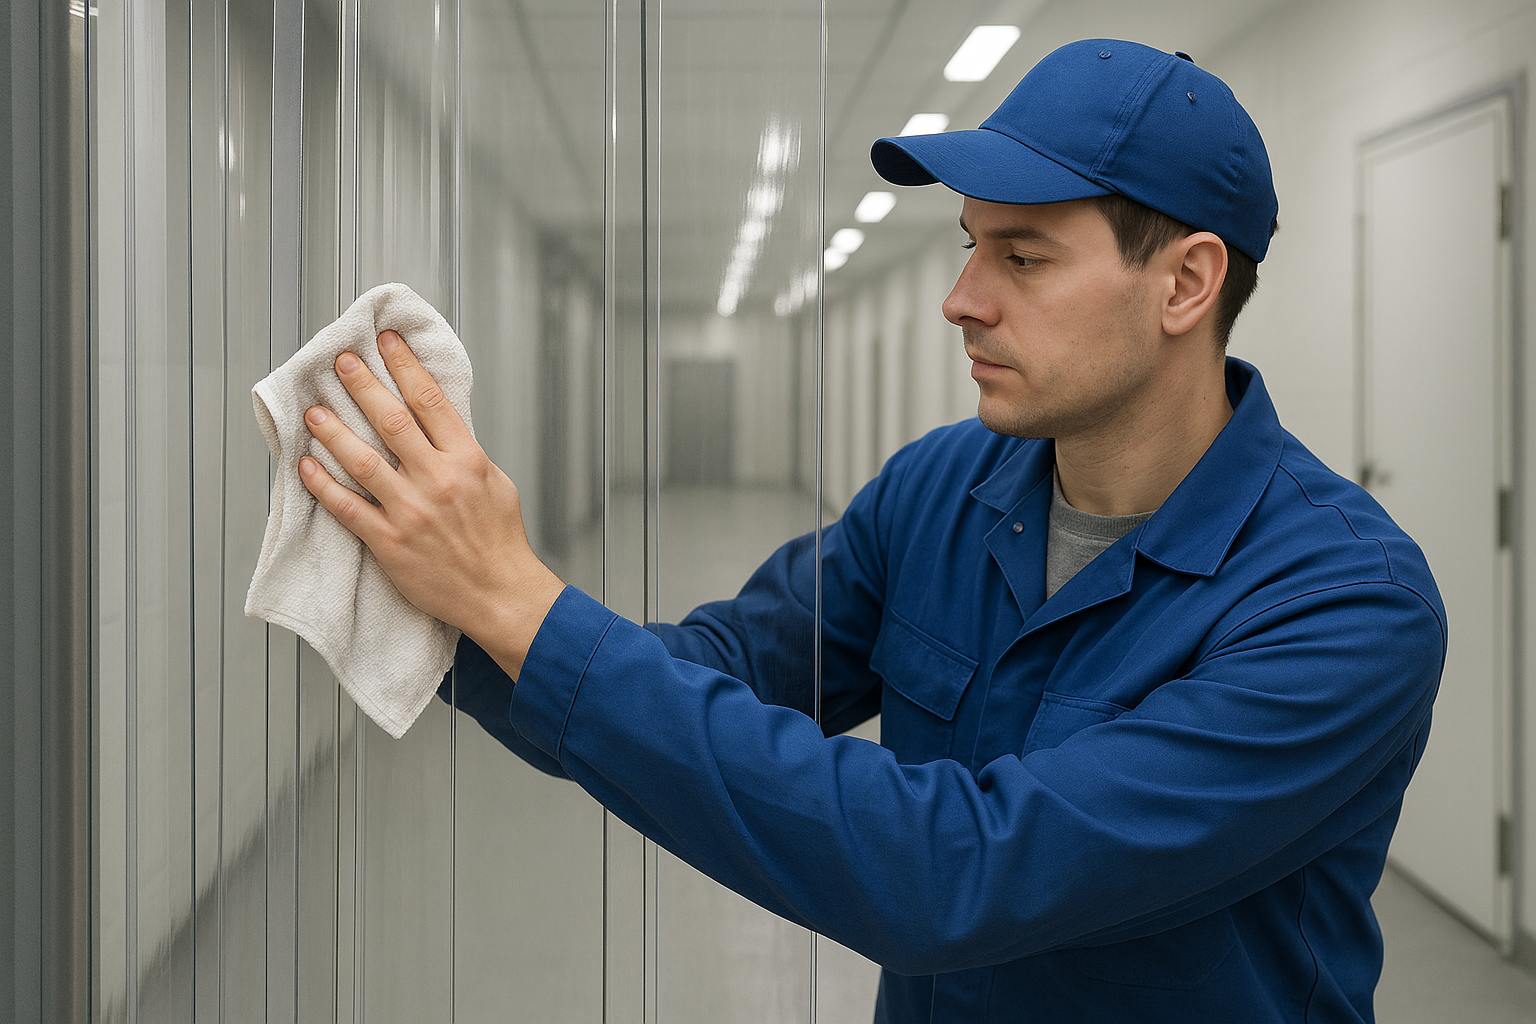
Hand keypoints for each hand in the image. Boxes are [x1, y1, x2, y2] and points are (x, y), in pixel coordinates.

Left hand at [299, 329, 563, 679]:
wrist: (499, 592)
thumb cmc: (500, 542)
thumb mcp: (496, 482)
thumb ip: (464, 452)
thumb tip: (438, 424)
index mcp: (466, 460)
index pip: (429, 400)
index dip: (404, 365)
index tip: (386, 343)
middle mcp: (436, 480)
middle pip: (391, 420)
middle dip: (361, 385)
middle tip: (340, 363)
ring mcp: (410, 511)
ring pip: (361, 460)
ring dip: (332, 431)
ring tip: (313, 411)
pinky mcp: (389, 542)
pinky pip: (347, 507)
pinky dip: (324, 485)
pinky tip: (307, 467)